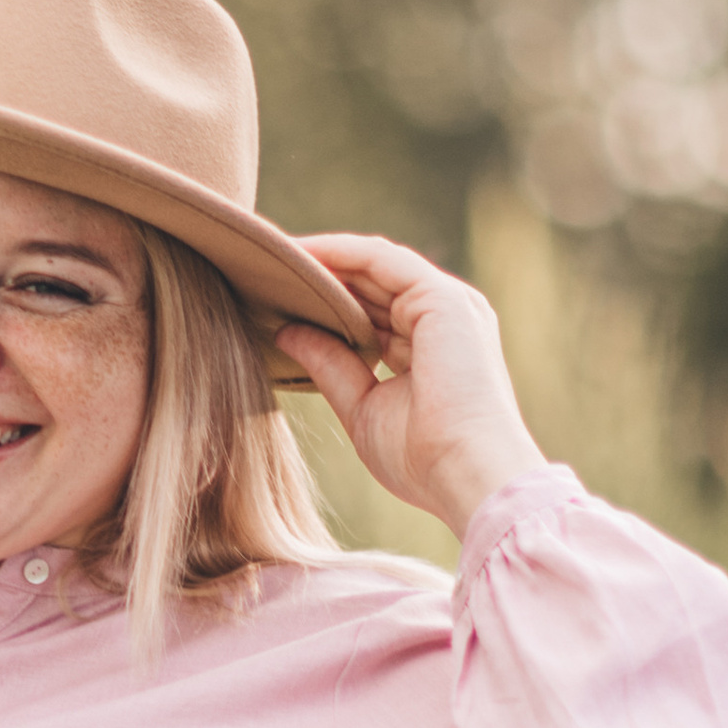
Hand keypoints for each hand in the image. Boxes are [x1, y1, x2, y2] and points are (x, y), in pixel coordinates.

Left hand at [282, 234, 551, 537]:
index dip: (327, 300)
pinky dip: (338, 253)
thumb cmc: (422, 458)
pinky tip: (298, 254)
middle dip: (322, 273)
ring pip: (375, 266)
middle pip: (373, 283)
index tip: (276, 296)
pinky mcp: (441, 298)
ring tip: (272, 254)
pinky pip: (380, 260)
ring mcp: (447, 305)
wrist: (465, 474)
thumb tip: (285, 332)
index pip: (374, 310)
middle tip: (263, 267)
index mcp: (432, 347)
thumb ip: (330, 366)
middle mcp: (444, 319)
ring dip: (324, 257)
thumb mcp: (362, 407)